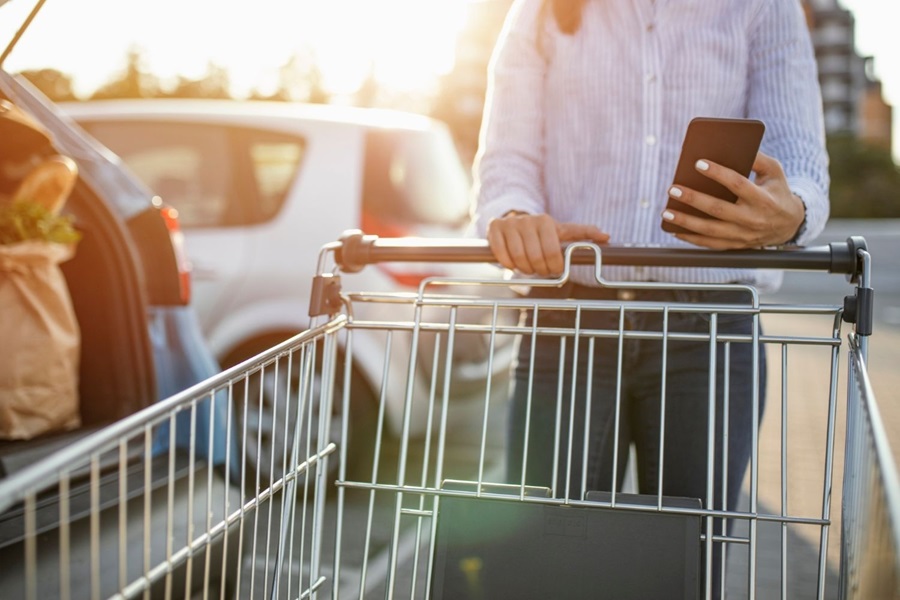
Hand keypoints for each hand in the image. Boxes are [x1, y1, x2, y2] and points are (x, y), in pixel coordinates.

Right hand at [486, 211, 609, 274]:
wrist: (514, 219)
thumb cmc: (541, 231)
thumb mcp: (561, 231)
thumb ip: (583, 234)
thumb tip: (606, 237)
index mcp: (546, 221)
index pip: (553, 253)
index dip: (554, 267)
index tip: (554, 269)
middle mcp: (527, 221)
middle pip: (535, 258)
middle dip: (539, 270)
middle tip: (540, 271)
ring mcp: (509, 224)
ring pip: (517, 257)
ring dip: (523, 269)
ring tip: (528, 267)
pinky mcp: (494, 229)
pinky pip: (501, 254)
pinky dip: (508, 264)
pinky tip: (513, 263)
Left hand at [661, 151, 804, 248]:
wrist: (789, 224)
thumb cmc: (776, 191)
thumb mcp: (774, 172)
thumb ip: (757, 159)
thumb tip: (736, 147)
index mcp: (763, 199)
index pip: (738, 185)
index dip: (718, 174)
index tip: (698, 163)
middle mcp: (752, 219)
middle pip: (718, 209)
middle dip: (693, 199)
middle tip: (672, 188)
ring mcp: (743, 235)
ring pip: (710, 230)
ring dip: (685, 222)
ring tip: (666, 211)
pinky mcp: (735, 245)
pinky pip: (709, 244)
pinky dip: (690, 238)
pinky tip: (674, 228)